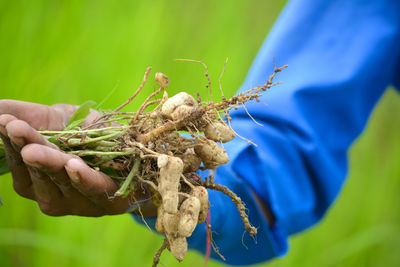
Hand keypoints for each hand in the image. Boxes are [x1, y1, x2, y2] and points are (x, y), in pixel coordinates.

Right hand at [0, 99, 138, 216]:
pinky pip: (96, 190)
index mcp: (37, 179)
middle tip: (14, 129)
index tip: (4, 121)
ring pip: (63, 184)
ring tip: (36, 150)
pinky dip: (84, 179)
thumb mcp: (57, 118)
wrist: (134, 149)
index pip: (18, 164)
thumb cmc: (89, 133)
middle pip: (38, 175)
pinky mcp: (110, 202)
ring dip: (50, 165)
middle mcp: (53, 195)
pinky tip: (73, 165)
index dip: (10, 143)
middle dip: (27, 151)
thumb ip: (26, 114)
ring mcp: (80, 203)